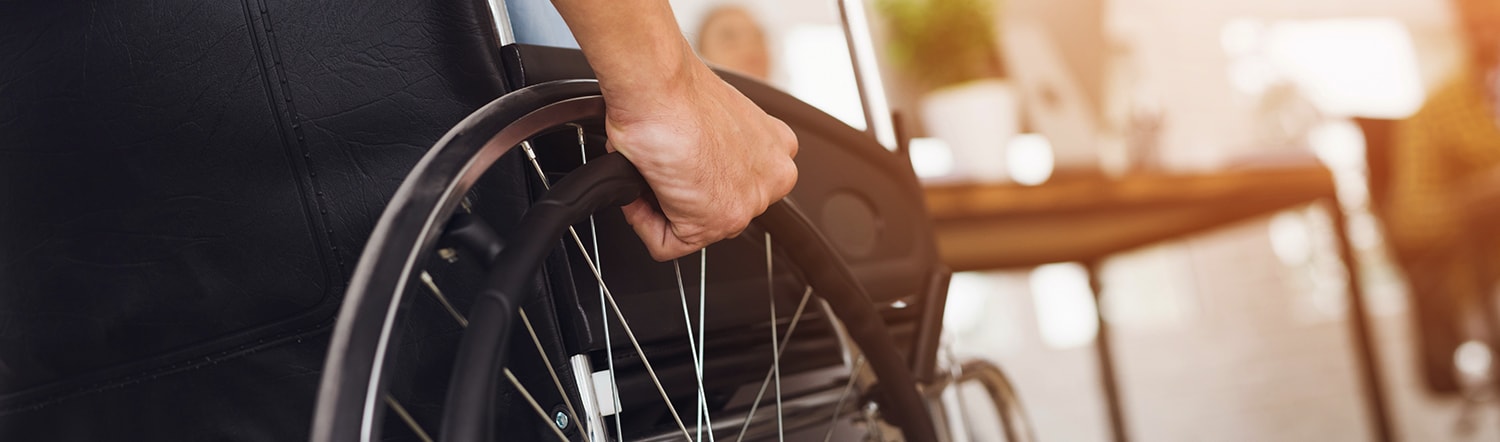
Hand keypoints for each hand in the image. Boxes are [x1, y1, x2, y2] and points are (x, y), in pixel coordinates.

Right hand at [603, 62, 798, 260]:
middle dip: (680, 195)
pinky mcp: (716, 221)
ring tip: (650, 172)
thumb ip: (713, 148)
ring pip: (691, 227)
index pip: (735, 184)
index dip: (695, 177)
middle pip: (715, 208)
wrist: (658, 85)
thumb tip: (687, 163)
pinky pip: (666, 244)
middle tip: (659, 168)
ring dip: (659, 206)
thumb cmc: (673, 90)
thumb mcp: (709, 118)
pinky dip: (642, 222)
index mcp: (775, 148)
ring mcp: (749, 202)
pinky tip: (641, 190)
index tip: (678, 163)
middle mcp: (773, 176)